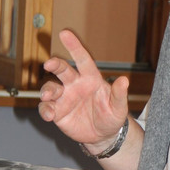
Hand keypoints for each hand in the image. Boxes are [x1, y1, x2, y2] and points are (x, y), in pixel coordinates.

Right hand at [38, 29, 128, 149]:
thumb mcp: (119, 108)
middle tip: (49, 64)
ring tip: (48, 97)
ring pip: (50, 88)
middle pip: (62, 69)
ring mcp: (64, 97)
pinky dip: (44, 109)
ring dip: (47, 90)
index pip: (82, 59)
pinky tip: (48, 115)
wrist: (103, 135)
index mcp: (90, 78)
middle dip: (55, 64)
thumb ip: (119, 94)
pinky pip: (46, 107)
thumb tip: (124, 80)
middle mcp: (75, 84)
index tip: (65, 33)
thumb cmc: (112, 116)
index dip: (74, 46)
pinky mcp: (57, 111)